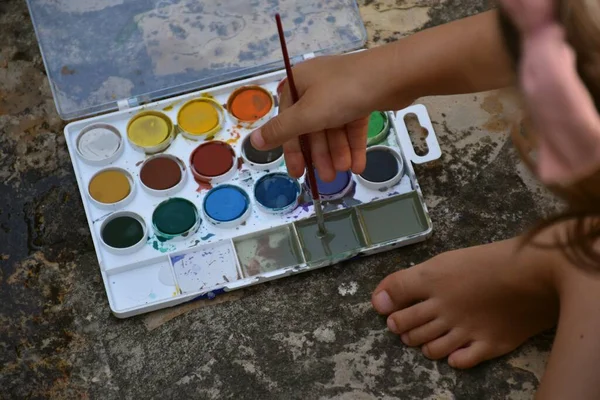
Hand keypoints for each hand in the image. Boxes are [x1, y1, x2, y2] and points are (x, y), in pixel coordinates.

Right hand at [250, 54, 379, 181]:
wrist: (393, 76)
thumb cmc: (343, 93)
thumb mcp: (307, 115)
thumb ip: (281, 130)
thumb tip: (253, 142)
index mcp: (298, 83)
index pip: (288, 121)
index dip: (292, 149)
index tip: (297, 173)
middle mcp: (317, 86)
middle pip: (312, 127)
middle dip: (320, 154)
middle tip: (327, 178)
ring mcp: (341, 91)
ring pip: (334, 128)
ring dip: (338, 152)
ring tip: (346, 172)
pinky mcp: (361, 97)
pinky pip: (352, 125)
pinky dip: (353, 145)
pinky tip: (359, 165)